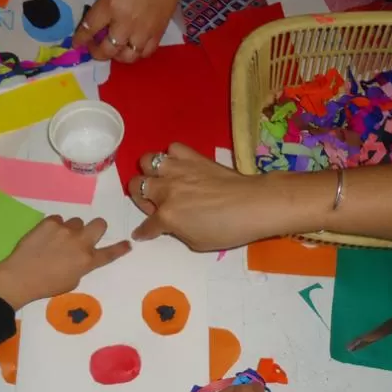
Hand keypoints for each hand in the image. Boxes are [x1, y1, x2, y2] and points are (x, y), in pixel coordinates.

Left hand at [0, 216, 130, 310]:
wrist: (20, 277)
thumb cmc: (46, 285)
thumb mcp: (71, 282)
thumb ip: (81, 266)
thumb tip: (81, 256)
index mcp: (87, 261)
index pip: (110, 253)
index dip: (120, 248)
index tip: (127, 244)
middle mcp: (81, 242)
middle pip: (99, 224)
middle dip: (96, 228)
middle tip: (85, 235)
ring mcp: (65, 230)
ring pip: (77, 221)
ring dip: (72, 229)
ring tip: (57, 240)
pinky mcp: (50, 222)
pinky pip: (59, 219)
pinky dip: (55, 227)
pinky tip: (45, 237)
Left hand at [72, 0, 181, 62]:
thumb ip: (104, 5)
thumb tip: (97, 25)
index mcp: (112, 4)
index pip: (90, 28)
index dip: (81, 39)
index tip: (77, 44)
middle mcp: (126, 22)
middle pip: (107, 49)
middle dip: (97, 52)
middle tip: (95, 48)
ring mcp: (143, 31)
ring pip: (127, 57)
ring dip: (117, 56)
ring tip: (115, 49)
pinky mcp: (158, 34)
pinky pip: (144, 53)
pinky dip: (136, 53)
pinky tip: (132, 46)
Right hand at [129, 143, 279, 250]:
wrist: (254, 204)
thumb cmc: (228, 230)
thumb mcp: (197, 243)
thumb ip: (177, 231)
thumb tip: (171, 225)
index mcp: (167, 216)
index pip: (146, 225)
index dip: (143, 232)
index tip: (142, 233)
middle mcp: (167, 189)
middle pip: (136, 186)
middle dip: (141, 198)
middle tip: (156, 205)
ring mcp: (179, 170)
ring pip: (147, 161)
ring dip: (150, 173)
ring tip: (162, 181)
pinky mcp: (194, 157)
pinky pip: (173, 148)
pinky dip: (173, 157)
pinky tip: (180, 167)